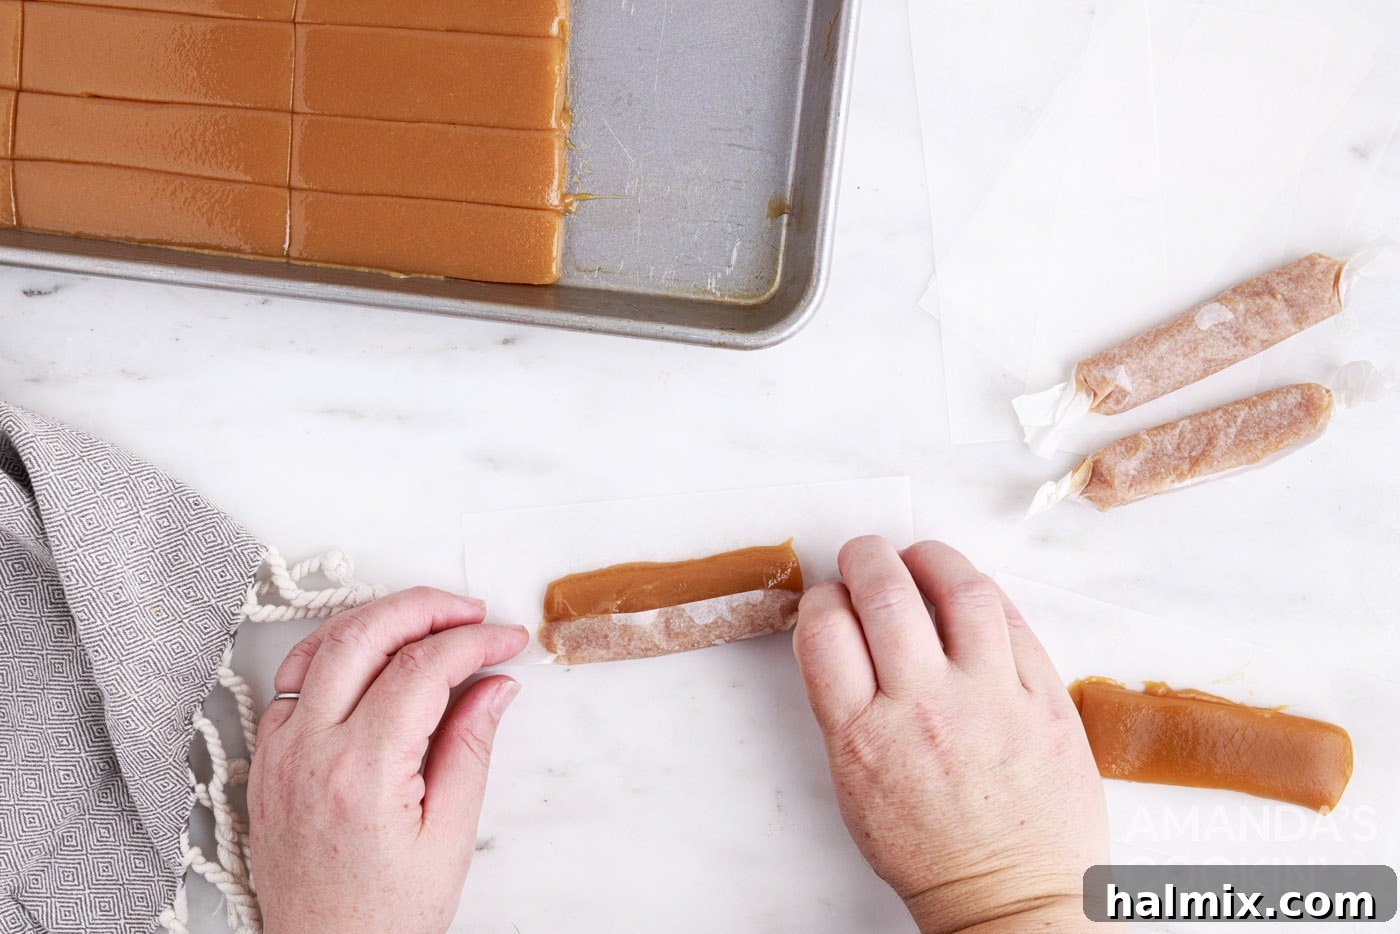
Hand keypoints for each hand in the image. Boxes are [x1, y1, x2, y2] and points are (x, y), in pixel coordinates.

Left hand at [248, 587, 528, 933]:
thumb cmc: (384, 915)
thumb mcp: (448, 835)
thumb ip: (470, 747)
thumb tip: (493, 685)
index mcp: (361, 772)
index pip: (422, 668)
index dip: (473, 641)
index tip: (505, 640)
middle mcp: (309, 752)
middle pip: (365, 635)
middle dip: (425, 608)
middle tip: (470, 613)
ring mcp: (279, 753)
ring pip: (320, 645)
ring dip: (377, 620)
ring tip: (427, 622)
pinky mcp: (267, 760)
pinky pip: (294, 679)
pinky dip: (337, 651)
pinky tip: (372, 656)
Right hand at [792, 537, 1111, 932]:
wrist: (1009, 898)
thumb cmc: (929, 850)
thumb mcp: (855, 784)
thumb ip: (844, 707)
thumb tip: (842, 635)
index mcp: (863, 737)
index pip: (825, 630)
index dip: (821, 599)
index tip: (830, 598)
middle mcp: (923, 709)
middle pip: (884, 594)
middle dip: (865, 558)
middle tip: (864, 556)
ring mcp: (990, 699)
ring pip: (959, 590)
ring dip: (931, 558)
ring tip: (920, 559)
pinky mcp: (1045, 699)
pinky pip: (1014, 621)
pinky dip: (985, 594)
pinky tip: (970, 593)